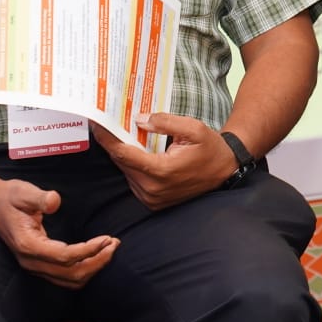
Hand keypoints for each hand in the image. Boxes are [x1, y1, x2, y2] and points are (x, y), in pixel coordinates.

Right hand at [0, 178, 117, 289]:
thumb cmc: (9, 197)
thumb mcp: (22, 191)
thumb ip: (39, 197)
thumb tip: (54, 201)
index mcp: (28, 245)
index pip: (64, 257)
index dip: (89, 250)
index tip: (107, 238)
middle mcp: (31, 261)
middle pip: (71, 274)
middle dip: (97, 261)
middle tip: (115, 243)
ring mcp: (34, 266)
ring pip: (69, 280)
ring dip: (93, 268)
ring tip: (110, 249)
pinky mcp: (39, 265)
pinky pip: (65, 277)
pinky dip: (84, 270)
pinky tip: (96, 255)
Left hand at [92, 114, 237, 210]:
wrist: (225, 171)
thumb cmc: (210, 148)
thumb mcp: (193, 128)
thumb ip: (165, 122)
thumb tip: (139, 120)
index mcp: (161, 171)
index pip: (124, 154)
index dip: (107, 139)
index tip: (97, 124)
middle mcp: (153, 189)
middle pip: (122, 163)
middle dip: (114, 143)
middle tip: (107, 124)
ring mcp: (152, 198)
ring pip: (127, 172)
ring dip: (123, 154)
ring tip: (121, 134)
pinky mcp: (153, 202)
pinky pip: (134, 180)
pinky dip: (132, 165)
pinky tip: (136, 151)